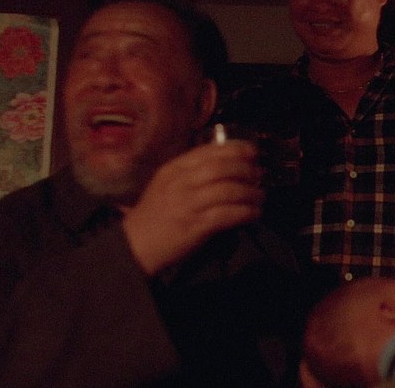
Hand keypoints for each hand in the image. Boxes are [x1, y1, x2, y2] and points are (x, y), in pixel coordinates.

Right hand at [121, 141, 264, 274]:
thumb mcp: (166, 184)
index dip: (235, 149)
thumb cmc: (154, 214)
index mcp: (173, 169)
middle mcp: (181, 183)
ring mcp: (188, 204)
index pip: (209, 151)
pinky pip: (228, 214)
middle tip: (259, 175)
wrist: (135, 245)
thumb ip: (191, 172)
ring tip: (260, 196)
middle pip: (222, 168)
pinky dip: (246, 212)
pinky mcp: (195, 226)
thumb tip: (227, 165)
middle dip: (246, 169)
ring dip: (250, 192)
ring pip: (228, 190)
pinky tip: (254, 213)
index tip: (252, 151)